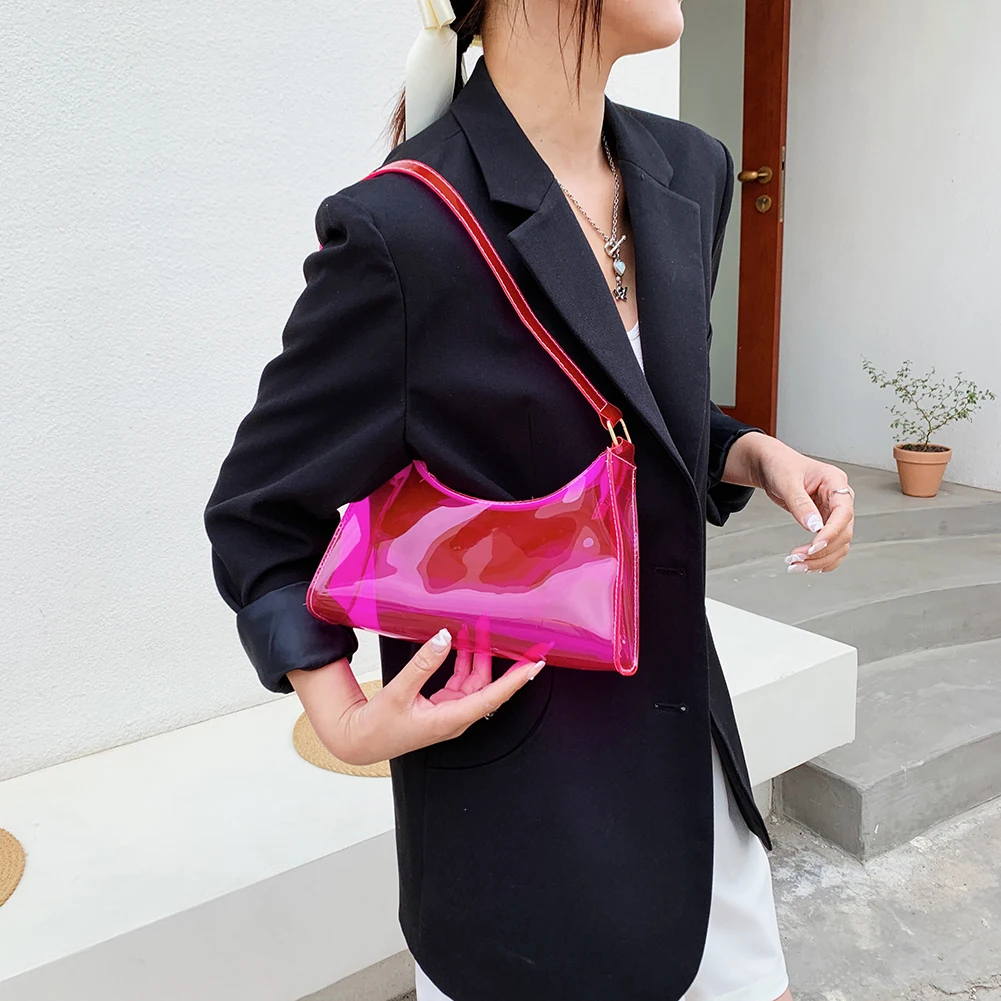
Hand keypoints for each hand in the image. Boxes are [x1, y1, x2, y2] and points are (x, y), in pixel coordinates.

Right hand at [288, 629, 545, 765]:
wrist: (360, 740)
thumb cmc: (378, 726)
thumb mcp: (398, 692)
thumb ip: (423, 663)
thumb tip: (444, 638)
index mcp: (450, 719)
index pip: (493, 697)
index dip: (516, 680)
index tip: (535, 665)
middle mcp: (455, 716)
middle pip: (486, 684)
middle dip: (493, 656)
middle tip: (496, 629)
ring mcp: (449, 711)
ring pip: (474, 680)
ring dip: (476, 655)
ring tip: (477, 630)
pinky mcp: (441, 705)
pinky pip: (460, 680)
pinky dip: (462, 661)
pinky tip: (460, 644)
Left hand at [725, 433, 854, 573]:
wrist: (771, 465)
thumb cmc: (780, 465)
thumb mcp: (786, 481)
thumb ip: (800, 503)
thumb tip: (813, 527)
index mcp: (835, 482)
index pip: (843, 512)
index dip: (831, 532)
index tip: (814, 546)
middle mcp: (839, 499)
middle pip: (844, 533)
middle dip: (822, 550)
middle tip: (796, 559)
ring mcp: (833, 512)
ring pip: (839, 544)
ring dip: (820, 559)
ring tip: (796, 565)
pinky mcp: (825, 523)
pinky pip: (831, 546)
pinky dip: (821, 559)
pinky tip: (807, 565)